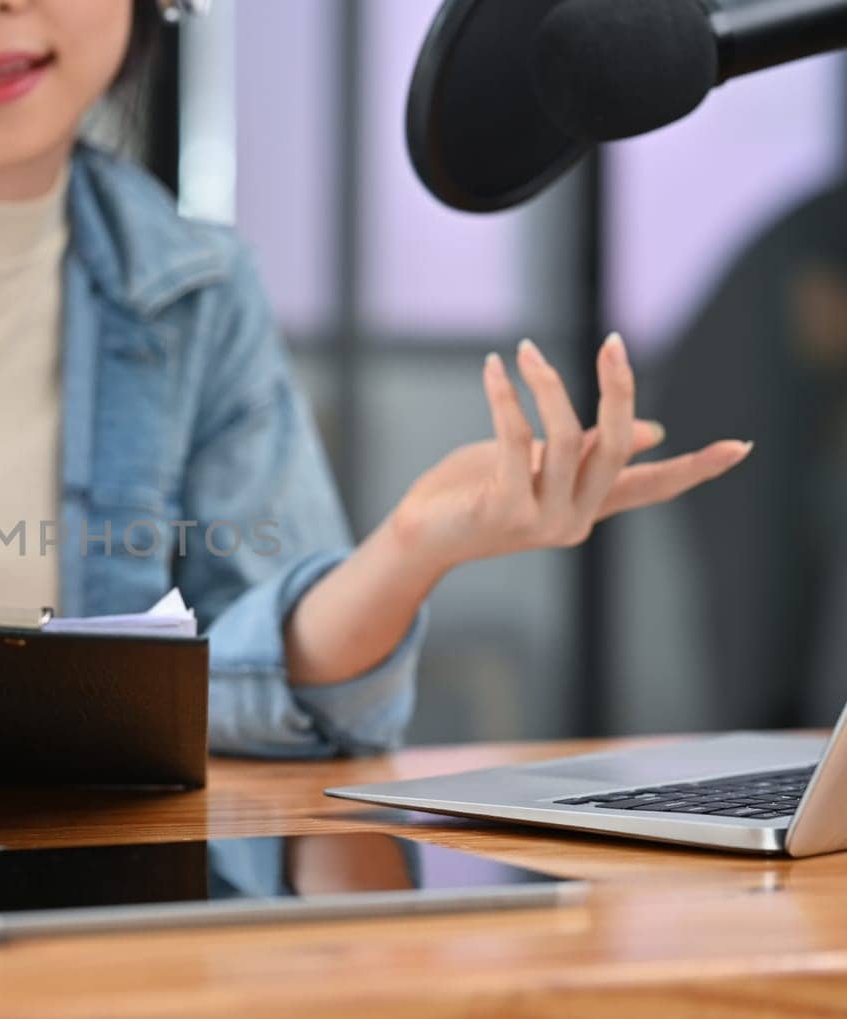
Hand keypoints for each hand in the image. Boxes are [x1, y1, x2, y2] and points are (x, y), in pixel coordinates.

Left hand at [388, 333, 751, 575]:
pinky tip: (493, 368)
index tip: (742, 446)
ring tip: (527, 349)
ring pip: (564, 438)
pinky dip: (506, 397)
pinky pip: (516, 440)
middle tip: (613, 341)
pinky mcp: (504, 512)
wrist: (419, 534)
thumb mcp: (538, 465)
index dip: (696, 466)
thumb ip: (588, 449)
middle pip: (617, 447)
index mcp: (588, 506)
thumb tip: (654, 432)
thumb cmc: (475, 492)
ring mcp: (542, 521)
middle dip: (619, 390)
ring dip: (546, 384)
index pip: (654, 487)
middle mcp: (575, 520)